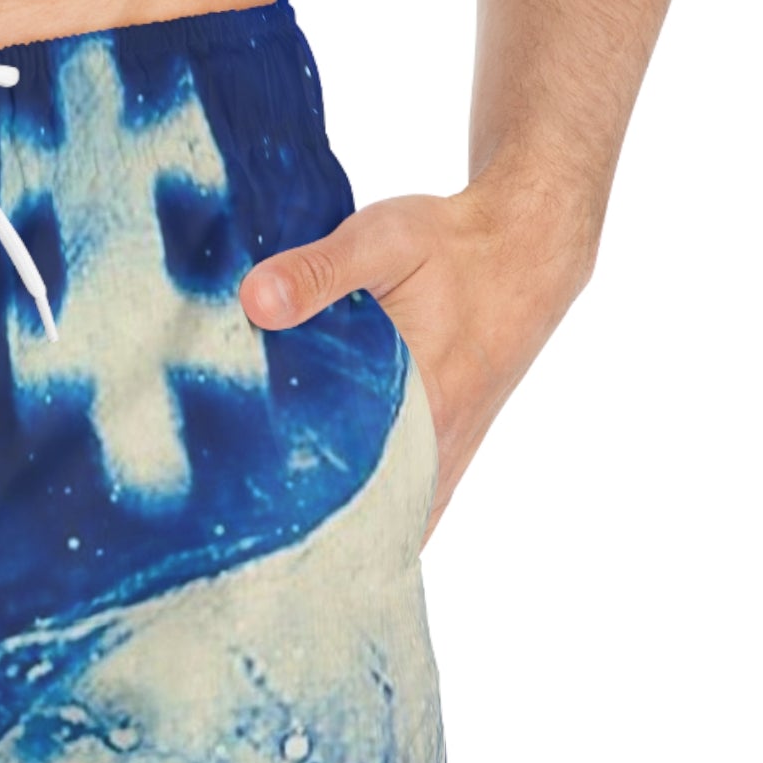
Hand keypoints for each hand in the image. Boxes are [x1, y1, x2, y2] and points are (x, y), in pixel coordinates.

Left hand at [238, 177, 594, 540]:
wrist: (526, 247)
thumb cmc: (455, 245)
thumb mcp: (383, 240)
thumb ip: (316, 272)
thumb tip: (253, 302)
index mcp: (424, 408)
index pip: (342, 482)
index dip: (286, 497)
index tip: (236, 499)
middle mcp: (440, 447)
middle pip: (359, 511)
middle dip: (300, 519)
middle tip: (237, 509)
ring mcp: (448, 458)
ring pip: (387, 517)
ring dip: (336, 521)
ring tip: (269, 522)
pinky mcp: (449, 453)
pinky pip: (408, 507)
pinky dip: (370, 514)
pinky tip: (321, 516)